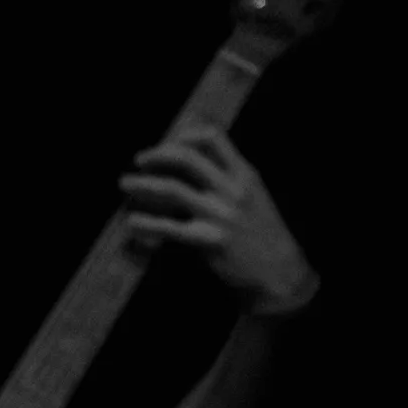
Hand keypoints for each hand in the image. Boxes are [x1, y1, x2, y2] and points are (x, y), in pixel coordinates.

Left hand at [121, 124, 318, 314]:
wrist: (281, 272)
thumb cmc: (263, 234)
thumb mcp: (254, 196)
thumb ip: (228, 178)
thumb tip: (193, 162)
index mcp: (244, 175)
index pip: (213, 138)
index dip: (185, 135)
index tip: (168, 142)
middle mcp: (232, 190)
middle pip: (187, 158)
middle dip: (157, 155)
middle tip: (140, 160)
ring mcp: (221, 215)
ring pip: (173, 189)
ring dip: (143, 184)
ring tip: (126, 184)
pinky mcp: (210, 241)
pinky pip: (170, 229)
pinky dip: (147, 223)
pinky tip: (132, 222)